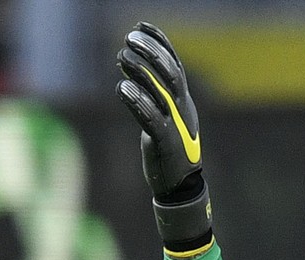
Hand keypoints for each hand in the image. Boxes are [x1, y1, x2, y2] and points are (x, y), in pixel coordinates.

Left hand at [117, 22, 211, 252]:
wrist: (179, 188)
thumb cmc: (168, 152)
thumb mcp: (164, 120)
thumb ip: (154, 98)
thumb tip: (133, 72)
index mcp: (184, 103)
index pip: (175, 65)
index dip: (161, 43)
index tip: (141, 26)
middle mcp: (183, 110)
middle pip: (170, 73)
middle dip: (150, 52)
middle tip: (128, 38)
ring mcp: (177, 126)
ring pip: (161, 92)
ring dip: (141, 72)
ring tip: (120, 56)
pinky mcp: (166, 143)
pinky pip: (152, 118)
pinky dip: (137, 101)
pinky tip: (121, 88)